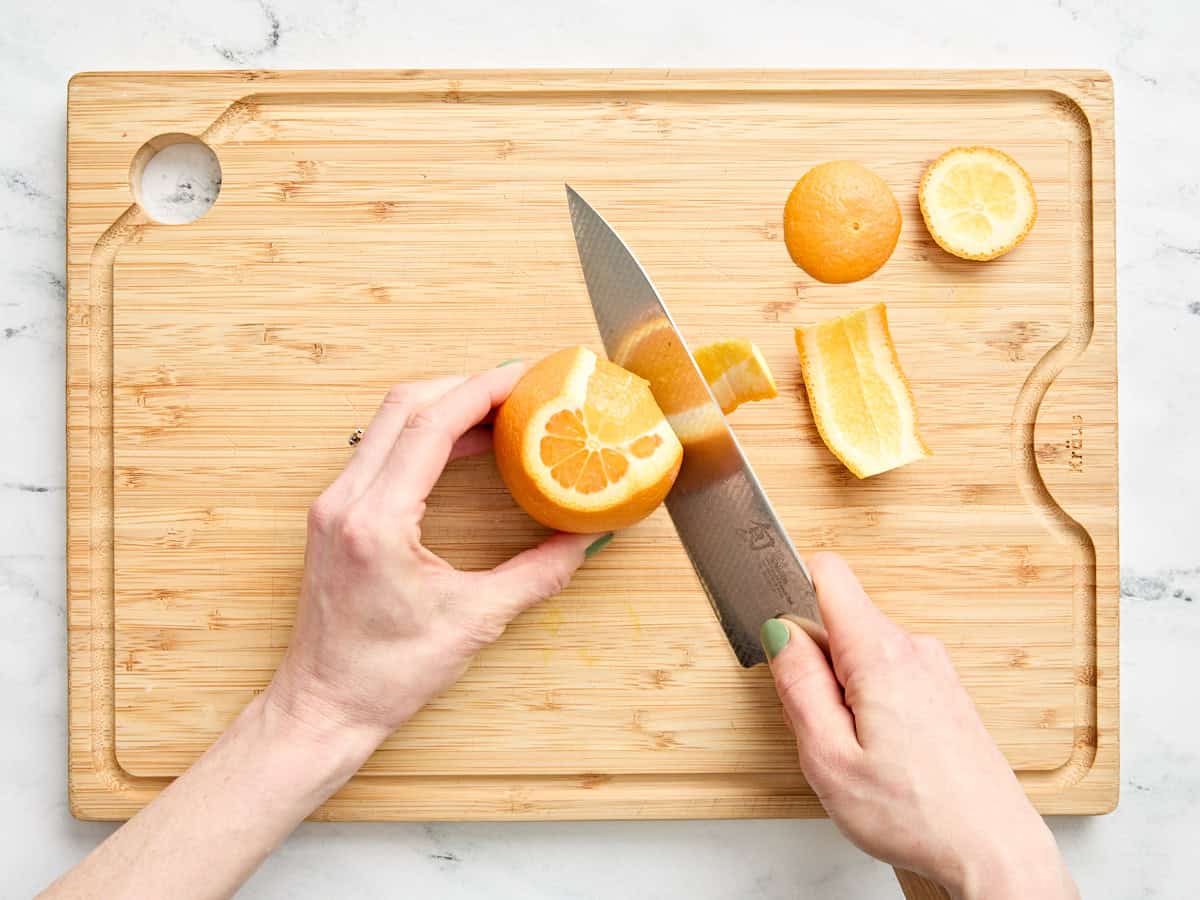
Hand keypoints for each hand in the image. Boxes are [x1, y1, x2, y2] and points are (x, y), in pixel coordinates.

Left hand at [268, 365, 604, 744]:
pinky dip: (422, 435)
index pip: (429, 426)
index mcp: (377, 522)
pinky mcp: (333, 515)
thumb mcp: (476, 622)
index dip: (479, 391)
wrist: (322, 708)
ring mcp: (331, 505)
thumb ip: (539, 574)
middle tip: (517, 387)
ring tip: (498, 413)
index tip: (523, 377)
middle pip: (402, 406)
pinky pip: (378, 450)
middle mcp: (344, 502)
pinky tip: (462, 447)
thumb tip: (587, 539)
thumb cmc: (385, 676)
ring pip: (385, 423)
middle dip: (463, 385)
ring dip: (442, 407)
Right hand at [761, 552, 1076, 899]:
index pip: (827, 573)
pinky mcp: (944, 692)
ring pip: (861, 652)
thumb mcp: (828, 758)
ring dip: (842, 690)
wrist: (994, 852)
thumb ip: (798, 684)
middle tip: (819, 725)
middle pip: (840, 620)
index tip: (778, 631)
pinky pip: (888, 675)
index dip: (790, 592)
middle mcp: (914, 648)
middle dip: (813, 662)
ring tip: (856, 749)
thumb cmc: (917, 816)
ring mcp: (935, 669)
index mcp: (881, 654)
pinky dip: (870, 704)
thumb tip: (779, 631)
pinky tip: (881, 753)